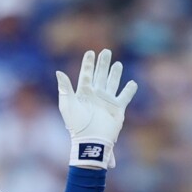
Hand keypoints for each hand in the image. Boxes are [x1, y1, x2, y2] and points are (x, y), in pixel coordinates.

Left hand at [56, 49, 137, 169]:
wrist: (91, 140)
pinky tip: (132, 83)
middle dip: (103, 64)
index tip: (90, 52)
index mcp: (83, 93)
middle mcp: (96, 95)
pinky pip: (125, 96)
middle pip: (100, 75)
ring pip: (112, 83)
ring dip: (115, 73)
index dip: (88, 64)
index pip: (86, 74)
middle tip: (106, 51)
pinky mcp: (118, 109)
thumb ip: (65, 88)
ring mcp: (107, 101)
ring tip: (117, 64)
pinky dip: (129, 90)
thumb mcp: (68, 105)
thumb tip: (59, 72)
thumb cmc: (77, 124)